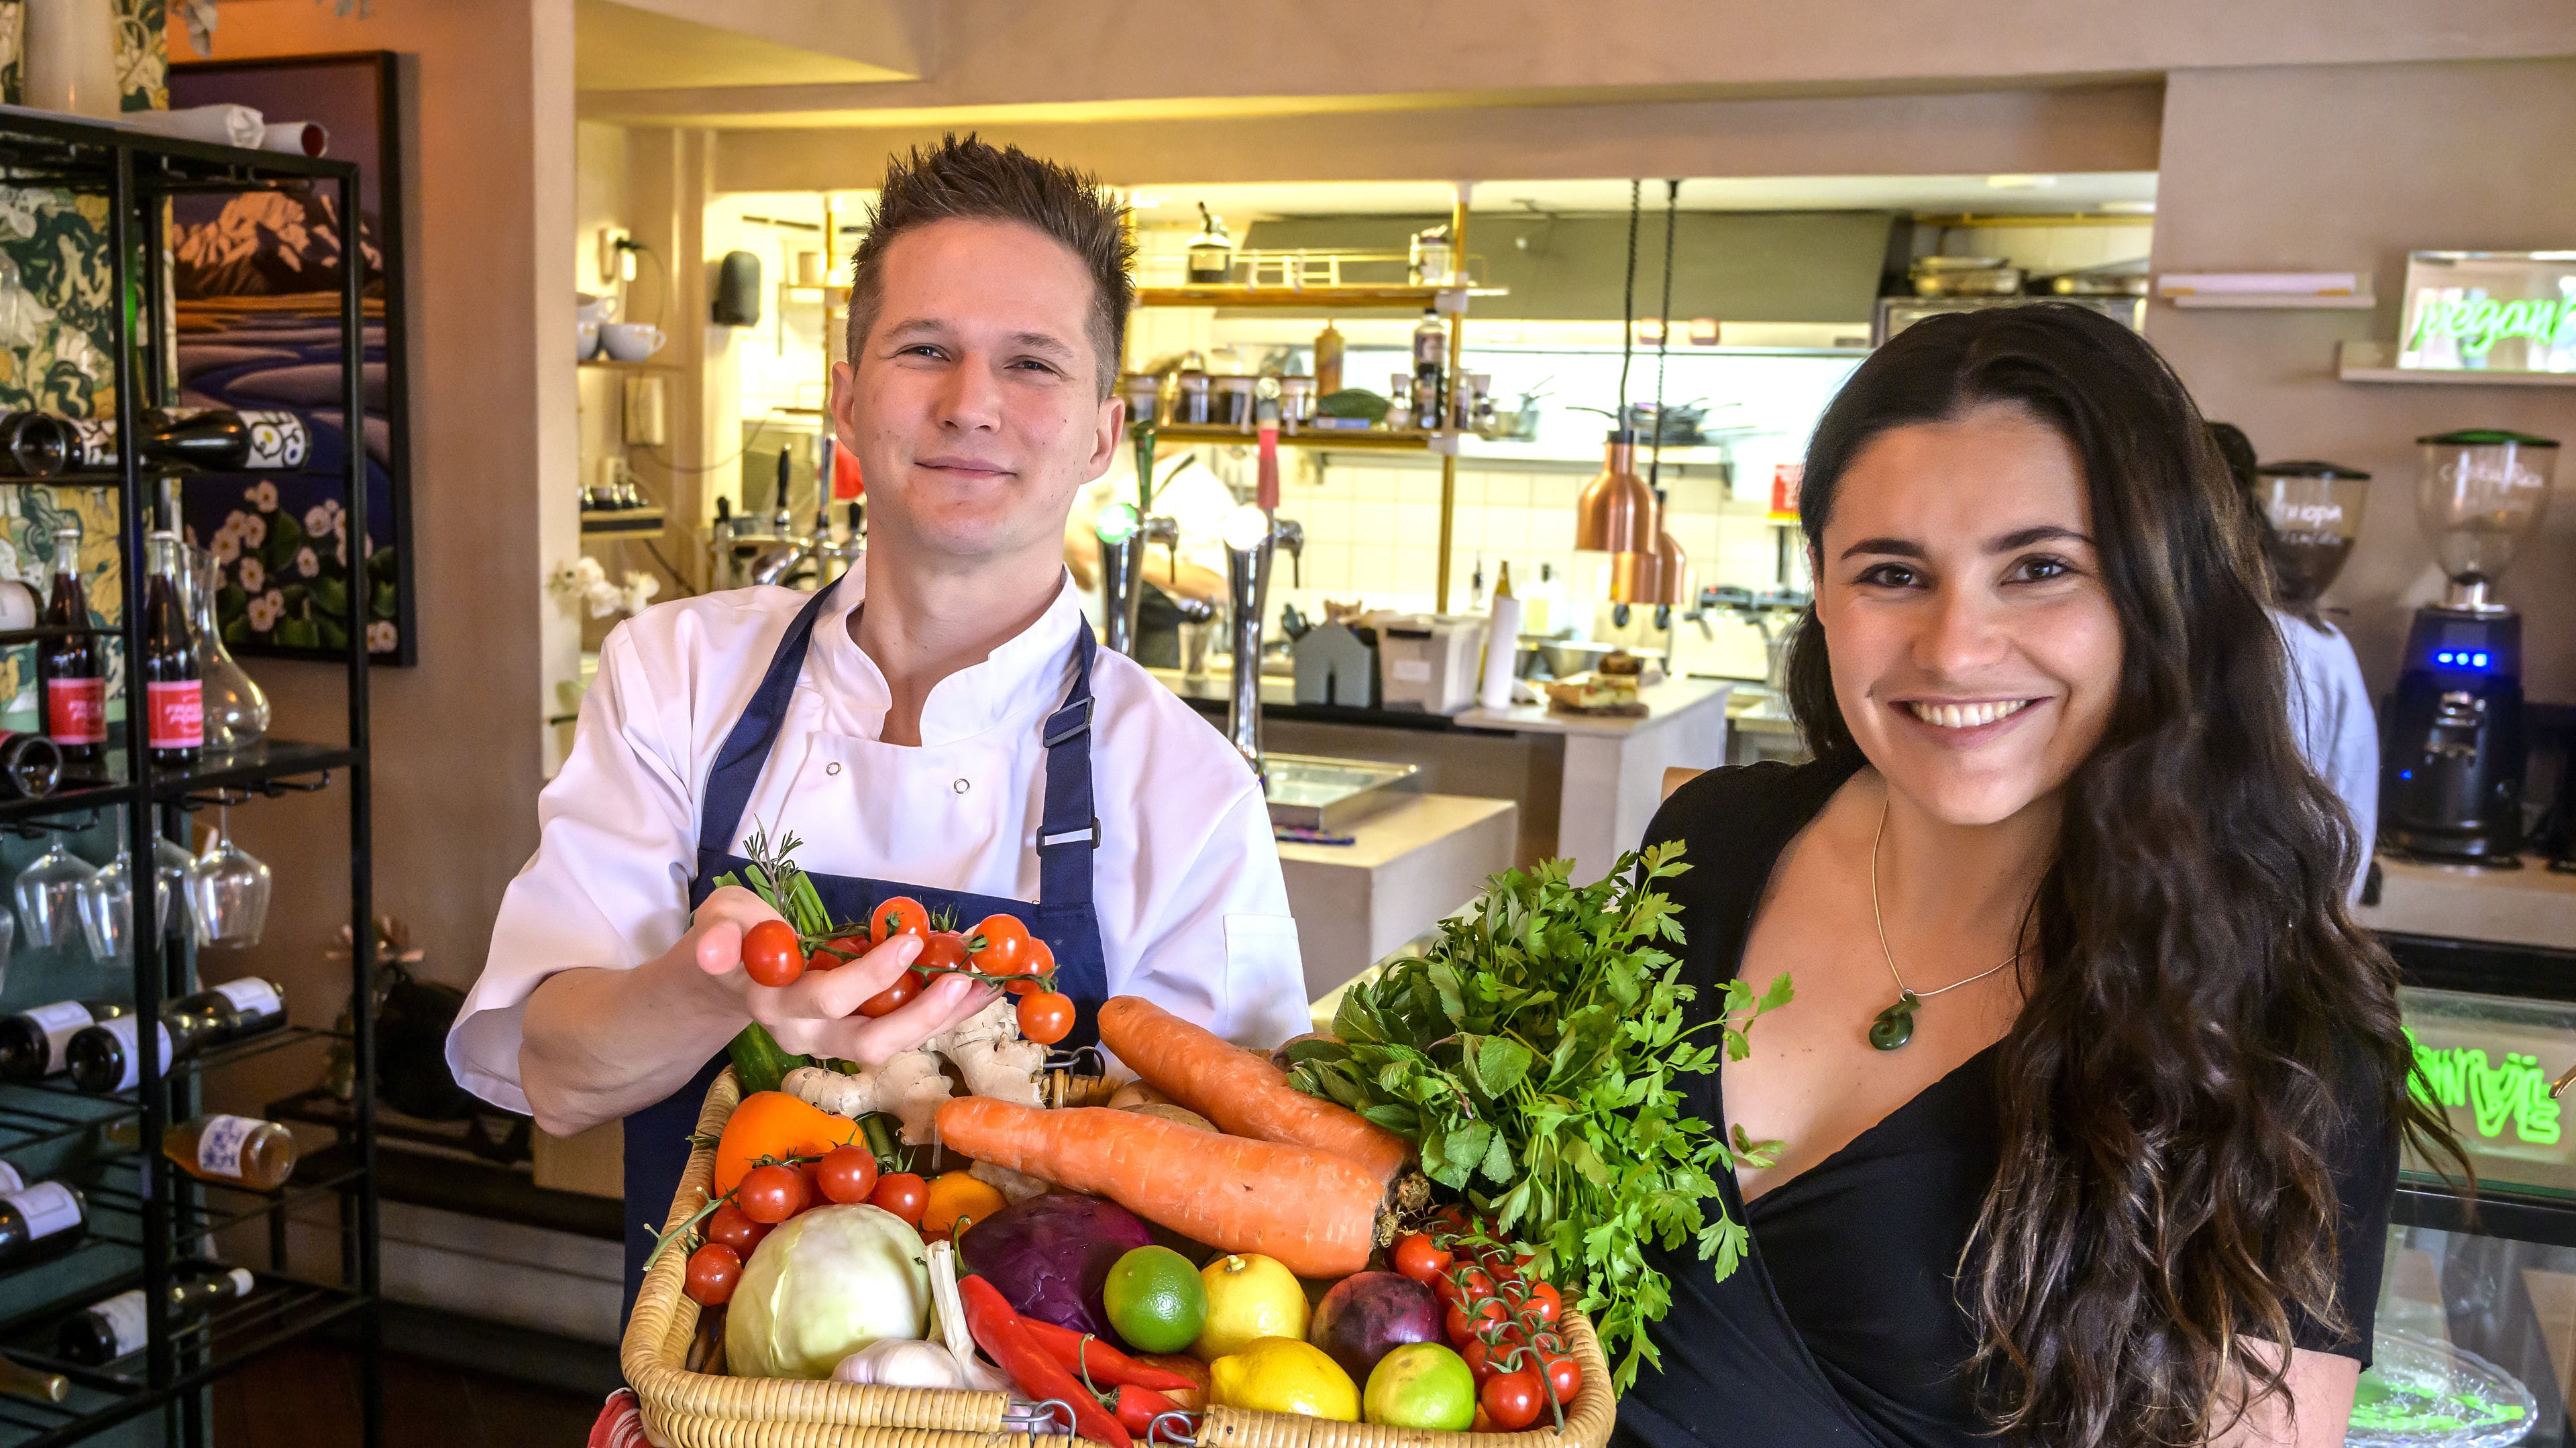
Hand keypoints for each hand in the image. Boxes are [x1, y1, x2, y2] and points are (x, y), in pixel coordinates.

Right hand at [686, 886, 998, 1064]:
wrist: (729, 980)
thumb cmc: (732, 938)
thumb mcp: (718, 920)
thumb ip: (720, 934)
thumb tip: (717, 952)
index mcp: (774, 1003)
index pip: (829, 998)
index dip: (872, 975)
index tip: (911, 940)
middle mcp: (807, 1033)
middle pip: (869, 1041)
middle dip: (922, 1014)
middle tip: (964, 977)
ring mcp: (834, 1042)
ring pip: (894, 1044)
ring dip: (945, 1017)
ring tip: (989, 984)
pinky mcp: (857, 1036)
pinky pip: (904, 1032)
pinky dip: (942, 1011)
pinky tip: (977, 989)